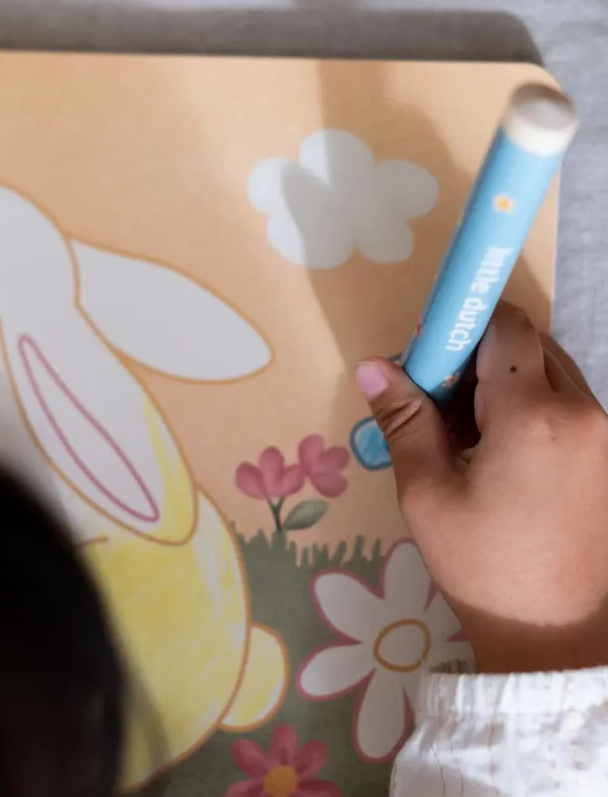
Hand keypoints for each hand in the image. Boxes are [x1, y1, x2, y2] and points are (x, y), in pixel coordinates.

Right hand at [356, 301, 607, 673]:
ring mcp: (604, 434)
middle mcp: (581, 412)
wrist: (553, 633)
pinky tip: (497, 452)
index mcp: (534, 416)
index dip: (462, 324)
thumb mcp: (426, 491)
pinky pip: (565, 402)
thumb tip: (373, 365)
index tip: (427, 351)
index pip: (505, 326)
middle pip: (528, 344)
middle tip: (437, 400)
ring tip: (465, 433)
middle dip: (478, 356)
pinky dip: (528, 406)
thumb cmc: (480, 562)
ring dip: (504, 380)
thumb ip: (404, 418)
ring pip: (549, 370)